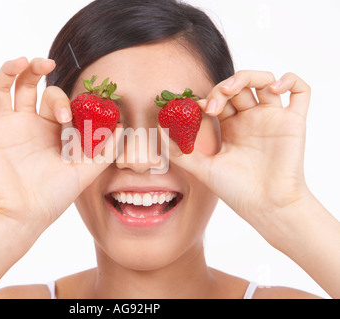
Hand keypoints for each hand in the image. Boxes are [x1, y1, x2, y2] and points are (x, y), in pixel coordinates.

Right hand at [0, 57, 117, 234]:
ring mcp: (4, 128)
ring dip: (8, 71)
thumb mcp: (85, 172)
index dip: (61, 99)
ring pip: (0, 88)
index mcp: (49, 128)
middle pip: (27, 84)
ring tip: (20, 62)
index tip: (69, 116)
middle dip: (35, 70)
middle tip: (46, 63)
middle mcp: (26, 123)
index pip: (54, 98)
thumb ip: (105, 150)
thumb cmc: (53, 197)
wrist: (25, 217)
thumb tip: (122, 127)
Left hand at [169, 70, 311, 231]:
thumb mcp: (201, 168)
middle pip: (239, 86)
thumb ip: (178, 151)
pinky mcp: (293, 122)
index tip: (197, 109)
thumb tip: (158, 128)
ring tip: (233, 90)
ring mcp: (272, 119)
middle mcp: (251, 119)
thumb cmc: (236, 190)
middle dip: (223, 87)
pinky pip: (300, 91)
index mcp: (231, 127)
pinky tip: (274, 88)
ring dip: (248, 77)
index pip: (219, 99)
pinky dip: (290, 80)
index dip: (207, 97)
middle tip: (213, 104)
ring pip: (265, 81)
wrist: (265, 207)